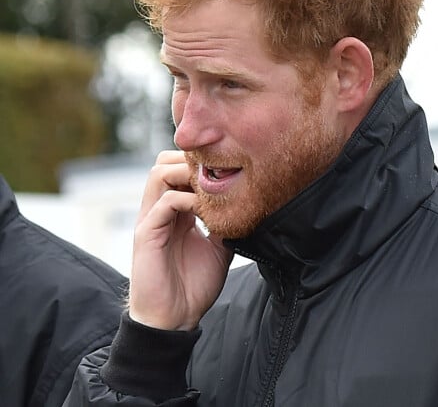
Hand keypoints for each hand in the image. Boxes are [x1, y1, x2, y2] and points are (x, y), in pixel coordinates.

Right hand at [129, 150, 232, 330]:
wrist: (174, 319)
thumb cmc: (193, 285)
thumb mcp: (218, 247)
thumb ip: (224, 224)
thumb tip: (247, 206)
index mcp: (175, 212)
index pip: (178, 170)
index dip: (199, 164)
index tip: (226, 169)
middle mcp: (159, 210)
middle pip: (164, 163)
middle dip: (190, 161)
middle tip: (216, 172)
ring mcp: (151, 220)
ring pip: (158, 174)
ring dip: (186, 173)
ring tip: (210, 185)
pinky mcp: (146, 234)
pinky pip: (164, 203)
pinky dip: (186, 199)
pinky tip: (206, 210)